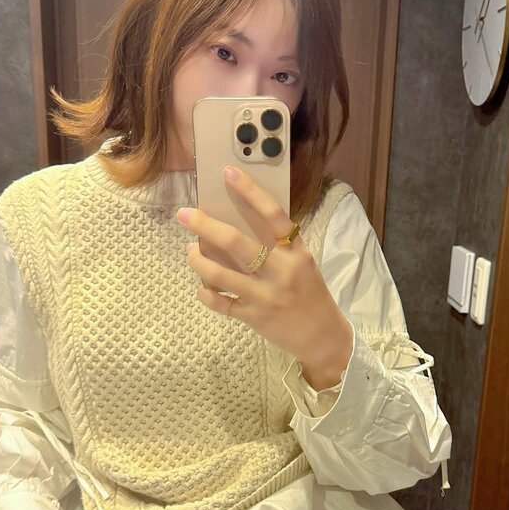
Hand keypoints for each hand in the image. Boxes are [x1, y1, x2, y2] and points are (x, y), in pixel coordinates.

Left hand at [176, 165, 352, 383]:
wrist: (324, 337)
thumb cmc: (310, 294)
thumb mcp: (302, 263)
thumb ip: (278, 246)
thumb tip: (237, 222)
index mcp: (296, 252)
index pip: (273, 214)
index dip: (250, 191)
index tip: (228, 173)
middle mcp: (281, 271)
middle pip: (237, 243)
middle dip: (205, 226)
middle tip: (184, 214)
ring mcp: (266, 296)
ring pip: (221, 275)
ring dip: (198, 260)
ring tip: (190, 251)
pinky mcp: (254, 317)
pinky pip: (221, 303)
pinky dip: (206, 294)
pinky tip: (202, 287)